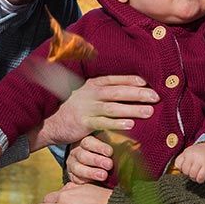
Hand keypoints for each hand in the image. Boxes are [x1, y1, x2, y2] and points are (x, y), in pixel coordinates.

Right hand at [30, 75, 157, 149]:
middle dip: (138, 94)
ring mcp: (87, 108)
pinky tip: (131, 125)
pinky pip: (104, 123)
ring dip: (133, 109)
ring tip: (149, 111)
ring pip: (113, 107)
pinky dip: (118, 123)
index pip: (113, 79)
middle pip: (118, 92)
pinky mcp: (84, 123)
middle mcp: (90, 94)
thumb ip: (100, 90)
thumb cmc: (70, 108)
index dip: (130, 80)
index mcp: (91, 84)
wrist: (48, 122)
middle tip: (156, 96)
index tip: (146, 82)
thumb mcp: (83, 94)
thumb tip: (123, 88)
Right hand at [67, 133, 114, 183]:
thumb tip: (133, 144)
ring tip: (103, 175)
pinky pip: (75, 179)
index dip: (99, 147)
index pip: (89, 142)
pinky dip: (84, 180)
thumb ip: (117, 145)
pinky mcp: (72, 176)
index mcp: (85, 141)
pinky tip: (92, 182)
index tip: (110, 152)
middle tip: (109, 165)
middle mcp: (77, 152)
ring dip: (91, 172)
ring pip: (78, 167)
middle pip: (83, 154)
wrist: (93, 168)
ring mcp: (73, 164)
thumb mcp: (109, 148)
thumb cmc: (105, 155)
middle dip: (96, 160)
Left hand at [173, 142, 204, 183]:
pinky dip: (200, 180)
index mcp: (187, 152)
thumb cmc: (202, 154)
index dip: (182, 169)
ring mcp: (200, 160)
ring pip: (191, 175)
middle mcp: (193, 155)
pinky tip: (202, 178)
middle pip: (185, 171)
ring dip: (194, 178)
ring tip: (198, 175)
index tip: (188, 168)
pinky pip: (200, 178)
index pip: (178, 164)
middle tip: (194, 172)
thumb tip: (178, 172)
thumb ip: (184, 160)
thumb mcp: (191, 153)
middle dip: (188, 174)